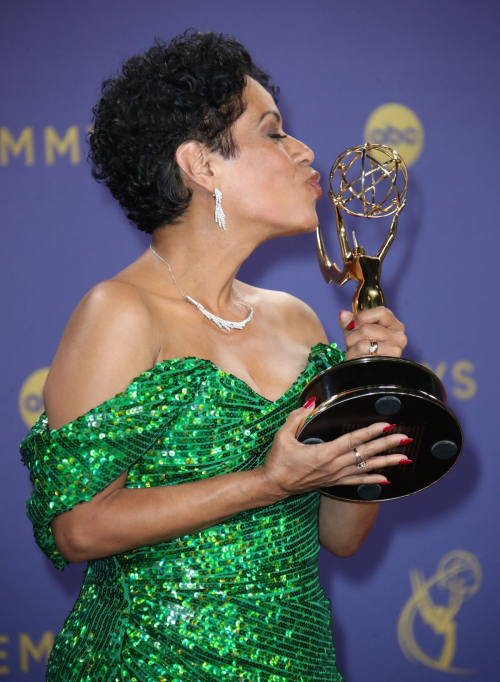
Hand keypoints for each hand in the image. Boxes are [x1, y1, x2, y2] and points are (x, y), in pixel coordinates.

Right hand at [256, 402, 410, 498]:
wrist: (273, 485)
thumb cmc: (278, 460)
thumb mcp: (282, 436)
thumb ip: (297, 417)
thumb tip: (310, 402)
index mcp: (323, 453)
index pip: (352, 440)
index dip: (370, 432)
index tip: (386, 425)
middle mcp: (333, 466)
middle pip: (365, 453)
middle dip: (386, 445)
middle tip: (404, 438)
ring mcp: (335, 476)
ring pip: (365, 468)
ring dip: (386, 462)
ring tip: (404, 458)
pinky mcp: (333, 483)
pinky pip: (356, 481)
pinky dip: (372, 480)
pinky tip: (386, 479)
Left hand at [339, 307, 406, 359]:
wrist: (366, 369)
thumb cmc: (362, 346)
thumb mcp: (354, 331)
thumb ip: (348, 322)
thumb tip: (343, 315)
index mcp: (393, 323)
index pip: (381, 312)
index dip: (363, 317)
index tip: (353, 324)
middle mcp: (398, 335)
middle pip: (367, 329)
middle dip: (352, 337)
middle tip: (351, 343)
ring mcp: (395, 349)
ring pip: (363, 344)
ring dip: (352, 349)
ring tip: (354, 352)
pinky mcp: (388, 362)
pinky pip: (364, 357)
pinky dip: (355, 358)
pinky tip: (358, 360)